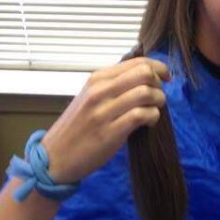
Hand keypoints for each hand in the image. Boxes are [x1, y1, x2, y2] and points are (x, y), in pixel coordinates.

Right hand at [41, 57, 170, 183]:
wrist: (54, 157)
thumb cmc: (77, 127)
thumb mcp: (91, 97)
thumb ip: (114, 85)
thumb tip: (147, 76)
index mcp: (97, 78)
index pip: (138, 62)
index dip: (158, 68)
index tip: (164, 79)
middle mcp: (100, 90)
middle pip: (145, 73)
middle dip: (159, 85)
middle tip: (156, 98)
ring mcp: (104, 111)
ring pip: (146, 93)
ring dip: (158, 102)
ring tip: (153, 112)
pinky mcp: (110, 132)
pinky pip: (141, 115)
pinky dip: (152, 117)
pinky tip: (148, 123)